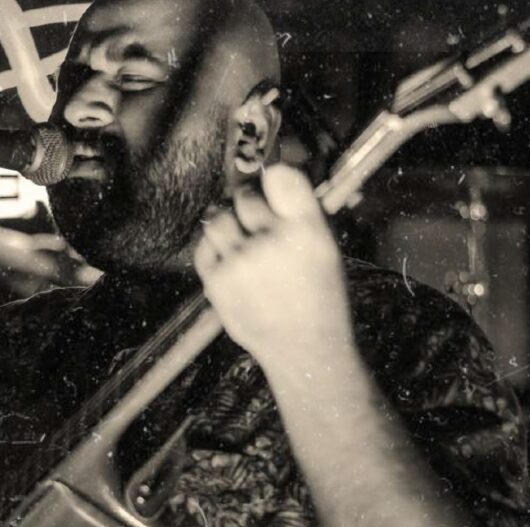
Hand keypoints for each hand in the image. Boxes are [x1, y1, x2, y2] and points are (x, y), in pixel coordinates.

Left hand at [194, 164, 352, 367]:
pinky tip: (232, 263)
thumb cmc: (319, 296)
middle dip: (249, 205)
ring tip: (242, 243)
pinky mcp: (216, 281)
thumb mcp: (326, 249)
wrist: (304, 349)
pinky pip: (203, 246)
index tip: (272, 190)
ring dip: (228, 225)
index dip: (273, 179)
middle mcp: (272, 240)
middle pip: (244, 196)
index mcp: (308, 229)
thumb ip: (301, 213)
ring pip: (217, 218)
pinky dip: (214, 250)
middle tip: (257, 224)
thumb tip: (272, 174)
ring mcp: (240, 261)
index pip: (281, 176)